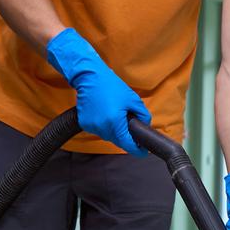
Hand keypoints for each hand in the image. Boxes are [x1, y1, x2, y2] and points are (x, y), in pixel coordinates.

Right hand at [46, 28, 150, 154]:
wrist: (89, 77)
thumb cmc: (111, 86)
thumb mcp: (133, 100)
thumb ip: (143, 115)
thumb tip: (145, 126)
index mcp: (115, 123)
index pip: (128, 144)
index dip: (137, 149)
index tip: (143, 151)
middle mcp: (102, 127)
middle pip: (118, 141)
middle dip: (126, 137)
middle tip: (132, 128)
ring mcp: (92, 127)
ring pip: (109, 136)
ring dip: (115, 132)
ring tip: (117, 116)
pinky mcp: (85, 124)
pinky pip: (99, 130)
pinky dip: (105, 126)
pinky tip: (106, 115)